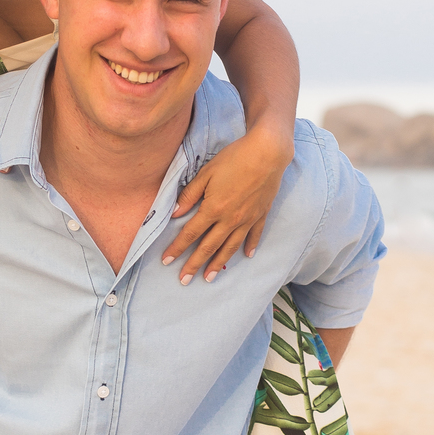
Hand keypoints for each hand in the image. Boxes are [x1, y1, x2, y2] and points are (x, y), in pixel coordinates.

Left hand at [161, 122, 293, 283]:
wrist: (267, 153)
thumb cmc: (234, 159)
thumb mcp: (206, 173)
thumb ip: (190, 195)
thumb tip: (174, 213)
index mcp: (213, 209)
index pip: (190, 234)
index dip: (177, 249)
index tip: (166, 261)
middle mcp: (230, 219)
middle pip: (208, 246)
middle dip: (194, 264)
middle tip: (184, 280)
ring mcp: (247, 219)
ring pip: (230, 247)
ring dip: (218, 263)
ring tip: (209, 277)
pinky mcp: (261, 214)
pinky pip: (254, 235)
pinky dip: (249, 247)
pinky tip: (246, 256)